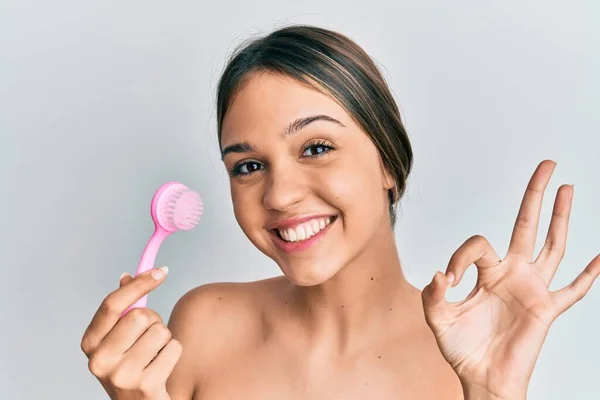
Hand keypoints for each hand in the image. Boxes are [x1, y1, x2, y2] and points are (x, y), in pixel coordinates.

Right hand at [81, 267, 181, 399]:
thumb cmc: (131, 366)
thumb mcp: (118, 339)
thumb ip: (121, 309)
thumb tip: (126, 277)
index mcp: (90, 343)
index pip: (112, 304)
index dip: (139, 283)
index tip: (161, 271)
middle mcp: (99, 360)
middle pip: (139, 315)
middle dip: (152, 320)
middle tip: (149, 336)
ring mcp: (121, 375)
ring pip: (160, 331)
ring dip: (164, 339)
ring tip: (154, 354)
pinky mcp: (145, 385)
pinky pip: (174, 348)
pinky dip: (173, 353)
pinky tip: (161, 367)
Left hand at [421, 160, 599, 398]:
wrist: (482, 378)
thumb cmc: (462, 348)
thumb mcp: (438, 319)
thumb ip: (434, 296)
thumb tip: (442, 274)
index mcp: (486, 272)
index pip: (479, 243)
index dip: (462, 255)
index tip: (451, 280)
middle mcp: (512, 273)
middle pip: (526, 226)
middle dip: (534, 195)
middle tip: (546, 165)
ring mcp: (533, 289)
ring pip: (553, 246)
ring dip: (561, 218)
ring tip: (567, 187)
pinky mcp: (547, 310)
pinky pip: (573, 292)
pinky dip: (588, 277)